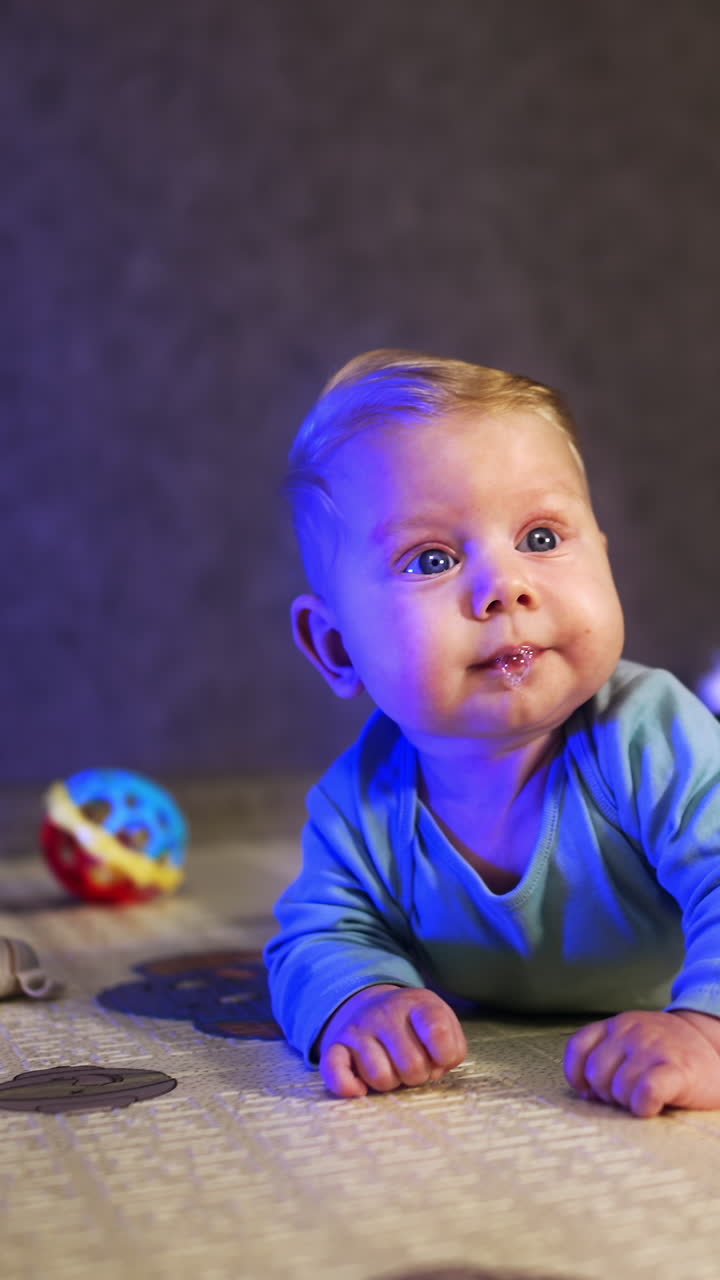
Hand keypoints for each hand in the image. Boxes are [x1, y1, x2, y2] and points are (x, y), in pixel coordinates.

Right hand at [318, 984, 466, 1097]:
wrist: (369, 1007)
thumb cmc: (414, 1024)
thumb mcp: (442, 1021)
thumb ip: (452, 1047)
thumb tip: (436, 1069)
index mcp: (416, 1004)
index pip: (437, 1030)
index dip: (445, 1055)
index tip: (441, 1058)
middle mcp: (384, 1013)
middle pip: (412, 1066)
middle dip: (418, 1075)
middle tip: (414, 1066)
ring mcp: (358, 1030)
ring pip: (380, 1077)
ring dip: (391, 1083)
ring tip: (392, 1068)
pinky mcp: (334, 1046)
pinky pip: (335, 1071)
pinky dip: (348, 1085)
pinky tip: (360, 1088)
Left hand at [564, 1009, 719, 1117]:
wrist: (716, 1045)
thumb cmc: (670, 1053)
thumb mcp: (633, 1042)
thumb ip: (607, 1057)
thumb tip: (586, 1094)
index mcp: (617, 1025)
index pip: (578, 1047)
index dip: (577, 1076)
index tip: (591, 1092)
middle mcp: (631, 1031)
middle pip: (595, 1073)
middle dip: (607, 1094)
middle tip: (627, 1097)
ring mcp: (653, 1047)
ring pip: (618, 1086)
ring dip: (628, 1102)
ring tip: (644, 1099)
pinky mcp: (676, 1069)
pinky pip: (645, 1091)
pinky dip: (643, 1106)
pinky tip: (651, 1107)